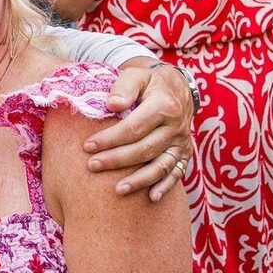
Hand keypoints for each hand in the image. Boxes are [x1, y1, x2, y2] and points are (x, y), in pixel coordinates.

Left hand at [84, 60, 193, 199]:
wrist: (178, 87)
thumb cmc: (150, 82)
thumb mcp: (138, 75)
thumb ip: (124, 87)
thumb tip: (111, 104)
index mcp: (163, 105)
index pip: (134, 127)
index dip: (110, 138)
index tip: (88, 146)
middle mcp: (175, 127)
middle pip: (145, 149)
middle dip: (117, 160)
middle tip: (92, 166)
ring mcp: (181, 142)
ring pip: (161, 166)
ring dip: (140, 180)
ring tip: (118, 190)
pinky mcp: (184, 153)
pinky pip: (177, 173)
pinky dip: (165, 186)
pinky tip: (151, 198)